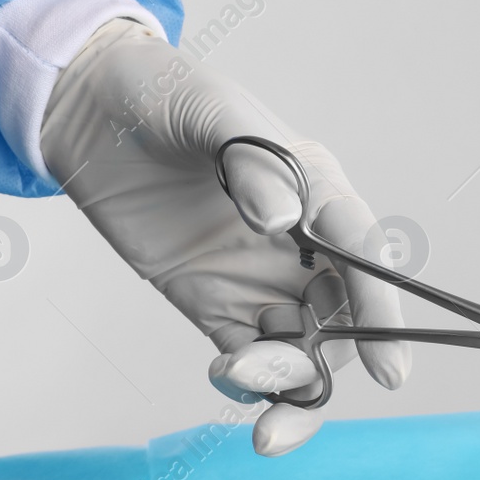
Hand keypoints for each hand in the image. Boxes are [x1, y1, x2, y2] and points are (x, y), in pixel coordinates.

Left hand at [38, 18, 410, 454]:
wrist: (89, 111)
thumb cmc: (164, 96)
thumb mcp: (210, 109)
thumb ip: (252, 162)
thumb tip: (283, 219)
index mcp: (317, 192)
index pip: (363, 257)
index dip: (381, 312)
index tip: (390, 370)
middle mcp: (303, 245)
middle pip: (343, 321)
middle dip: (327, 362)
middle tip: (280, 383)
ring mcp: (261, 280)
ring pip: (301, 350)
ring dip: (285, 381)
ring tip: (236, 377)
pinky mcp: (216, 305)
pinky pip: (249, 358)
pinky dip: (247, 381)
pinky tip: (223, 375)